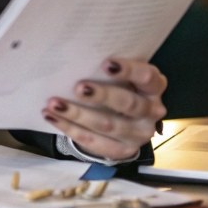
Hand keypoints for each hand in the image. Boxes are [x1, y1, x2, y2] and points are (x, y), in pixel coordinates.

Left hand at [42, 58, 166, 161]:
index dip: (128, 70)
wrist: (125, 118)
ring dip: (77, 114)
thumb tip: (79, 56)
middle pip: (128, 104)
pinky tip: (52, 117)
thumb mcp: (123, 75)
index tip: (105, 63)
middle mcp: (152, 111)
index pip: (147, 77)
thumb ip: (111, 68)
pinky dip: (70, 129)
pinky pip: (94, 142)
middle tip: (78, 87)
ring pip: (107, 125)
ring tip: (54, 104)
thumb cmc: (119, 85)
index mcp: (155, 86)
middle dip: (101, 95)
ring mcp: (139, 135)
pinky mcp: (123, 150)